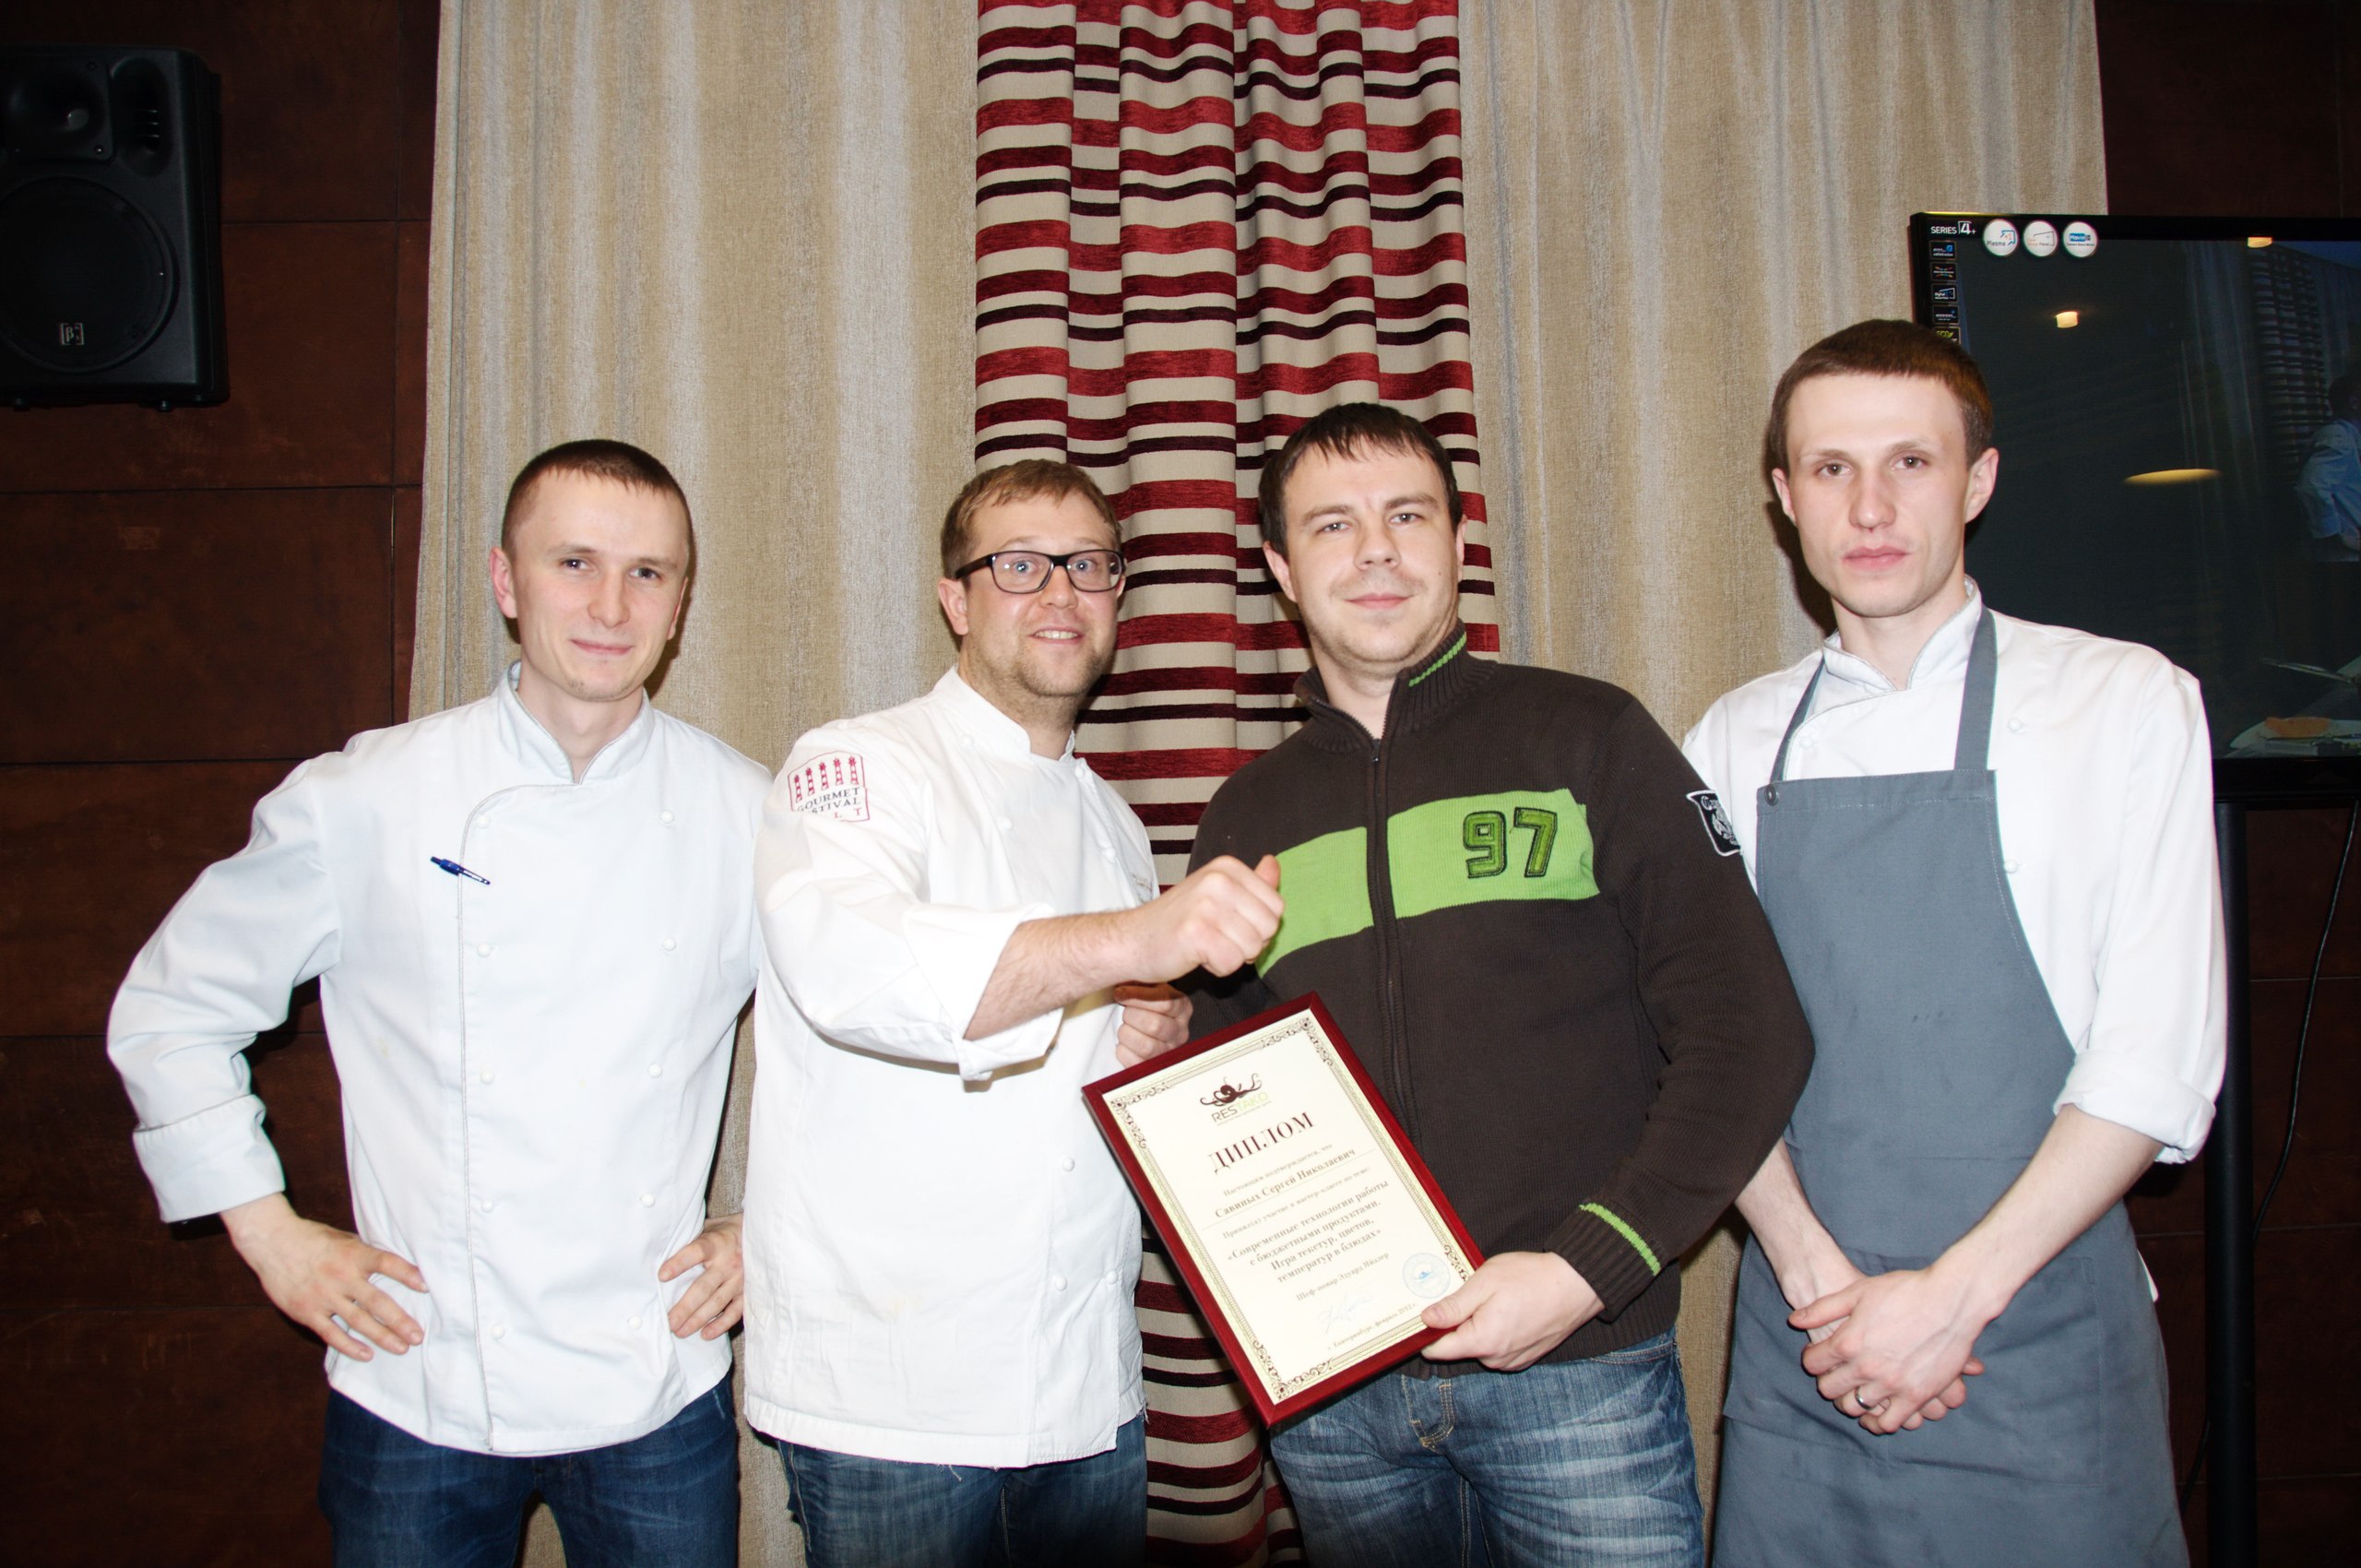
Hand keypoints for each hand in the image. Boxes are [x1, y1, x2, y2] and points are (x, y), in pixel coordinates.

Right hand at [222, 1193, 425, 1360]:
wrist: (271, 1241)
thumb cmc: (312, 1238)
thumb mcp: (343, 1238)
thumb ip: (364, 1254)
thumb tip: (392, 1268)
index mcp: (353, 1254)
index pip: (387, 1264)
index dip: (407, 1275)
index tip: (426, 1287)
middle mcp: (341, 1276)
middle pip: (377, 1302)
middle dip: (400, 1321)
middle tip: (418, 1336)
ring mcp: (324, 1296)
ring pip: (358, 1321)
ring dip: (382, 1336)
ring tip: (402, 1348)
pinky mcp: (307, 1311)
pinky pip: (332, 1333)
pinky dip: (349, 1346)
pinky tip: (367, 1354)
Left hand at [661, 1215, 743, 1338]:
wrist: (760, 1233)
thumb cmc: (725, 1232)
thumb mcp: (709, 1227)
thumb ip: (690, 1239)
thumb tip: (659, 1251)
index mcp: (716, 1243)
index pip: (696, 1252)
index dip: (679, 1263)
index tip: (662, 1276)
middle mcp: (729, 1262)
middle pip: (704, 1287)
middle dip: (685, 1307)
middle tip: (669, 1322)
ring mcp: (740, 1279)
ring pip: (717, 1302)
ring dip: (698, 1319)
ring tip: (680, 1332)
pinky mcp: (747, 1291)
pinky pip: (735, 1311)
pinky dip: (721, 1324)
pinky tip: (705, 1334)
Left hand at [1113, 982, 1190, 1066]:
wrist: (1134, 1022)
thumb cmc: (1137, 1000)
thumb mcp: (1144, 983)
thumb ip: (1141, 976)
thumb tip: (1126, 964)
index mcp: (1182, 1007)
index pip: (1164, 1002)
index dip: (1136, 996)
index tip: (1119, 993)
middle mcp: (1180, 1031)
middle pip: (1155, 1025)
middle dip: (1131, 1017)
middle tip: (1123, 1012)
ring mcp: (1169, 1052)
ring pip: (1147, 1047)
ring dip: (1127, 1035)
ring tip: (1123, 1028)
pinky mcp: (1154, 1068)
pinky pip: (1137, 1064)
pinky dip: (1123, 1052)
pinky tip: (1122, 1043)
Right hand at [1121, 855, 1282, 980]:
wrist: (1132, 939)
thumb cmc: (1176, 921)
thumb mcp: (1216, 892)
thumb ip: (1251, 882)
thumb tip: (1273, 864)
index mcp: (1227, 867)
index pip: (1276, 906)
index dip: (1258, 926)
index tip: (1230, 925)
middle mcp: (1219, 880)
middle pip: (1268, 928)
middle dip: (1248, 944)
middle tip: (1218, 938)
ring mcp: (1206, 905)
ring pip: (1251, 948)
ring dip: (1231, 957)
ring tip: (1206, 946)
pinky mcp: (1195, 932)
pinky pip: (1231, 963)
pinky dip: (1217, 968)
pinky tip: (1197, 955)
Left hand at [1420, 1252, 1601, 1370]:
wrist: (1577, 1286)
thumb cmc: (1531, 1279)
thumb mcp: (1485, 1282)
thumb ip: (1454, 1306)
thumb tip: (1426, 1320)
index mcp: (1483, 1341)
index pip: (1438, 1351)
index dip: (1424, 1334)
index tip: (1419, 1317)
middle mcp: (1496, 1359)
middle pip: (1459, 1347)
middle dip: (1456, 1324)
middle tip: (1465, 1295)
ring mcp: (1513, 1360)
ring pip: (1479, 1347)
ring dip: (1478, 1327)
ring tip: (1493, 1299)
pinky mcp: (1526, 1357)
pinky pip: (1498, 1348)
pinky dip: (1496, 1332)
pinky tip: (1507, 1310)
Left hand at [1794, 1267, 1987, 1433]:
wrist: (1950, 1299)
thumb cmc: (1904, 1290)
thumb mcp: (1857, 1291)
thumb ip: (1823, 1309)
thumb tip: (1795, 1321)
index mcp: (1848, 1342)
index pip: (1814, 1363)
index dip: (1813, 1359)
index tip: (1820, 1357)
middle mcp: (1866, 1368)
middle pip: (1829, 1389)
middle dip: (1828, 1381)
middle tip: (1836, 1375)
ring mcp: (1891, 1385)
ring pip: (1855, 1408)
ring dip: (1850, 1401)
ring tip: (1855, 1392)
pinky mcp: (1916, 1396)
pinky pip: (1890, 1423)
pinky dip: (1879, 1423)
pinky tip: (1876, 1415)